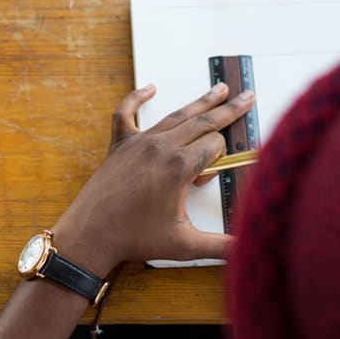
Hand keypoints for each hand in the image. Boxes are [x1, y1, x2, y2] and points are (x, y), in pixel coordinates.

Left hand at [52, 82, 255, 276]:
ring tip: (218, 88)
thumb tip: (247, 250)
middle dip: (228, 109)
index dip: (220, 161)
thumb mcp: (184, 245)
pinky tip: (149, 88)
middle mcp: (161, 147)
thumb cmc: (134, 238)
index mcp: (179, 167)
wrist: (91, 234)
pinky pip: (126, 113)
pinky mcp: (120, 144)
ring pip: (175, 115)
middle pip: (203, 121)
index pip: (215, 147)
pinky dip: (136, 98)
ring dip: (199, 102)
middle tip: (247, 96)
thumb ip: (221, 247)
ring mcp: (139, 142)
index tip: (207, 179)